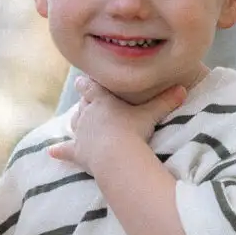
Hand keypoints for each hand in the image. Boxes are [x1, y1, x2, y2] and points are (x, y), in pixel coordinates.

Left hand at [52, 78, 185, 174]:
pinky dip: (60, 151)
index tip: (84, 79)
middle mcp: (88, 114)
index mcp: (102, 101)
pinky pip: (67, 151)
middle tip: (84, 98)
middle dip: (84, 101)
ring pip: (75, 123)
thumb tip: (184, 88)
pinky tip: (51, 152)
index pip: (92, 88)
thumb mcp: (151, 114)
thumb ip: (166, 101)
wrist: (116, 155)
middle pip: (82, 105)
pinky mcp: (79, 153)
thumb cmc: (132, 131)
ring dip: (76, 121)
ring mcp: (81, 134)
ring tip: (75, 119)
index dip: (89, 84)